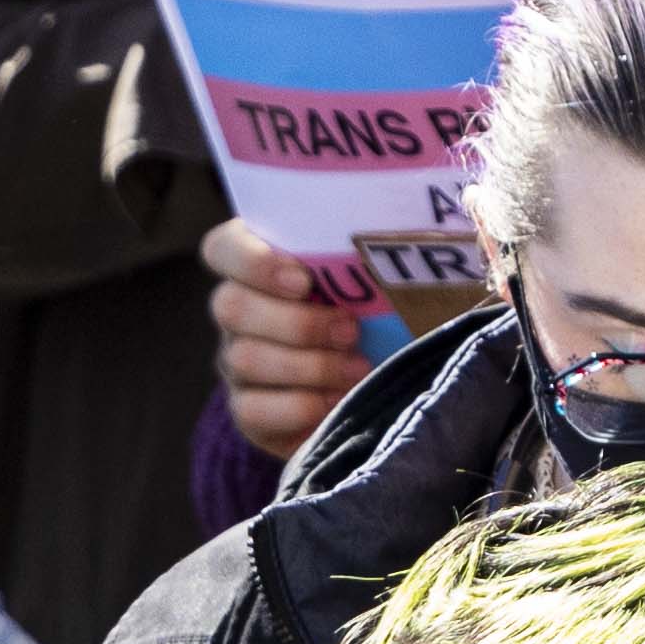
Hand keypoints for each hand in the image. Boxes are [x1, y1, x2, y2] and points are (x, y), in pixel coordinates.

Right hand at [204, 213, 371, 459]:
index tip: (304, 280)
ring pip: (244, 358)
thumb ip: (379, 252)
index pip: (223, 249)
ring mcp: (236, 361)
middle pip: (230, 306)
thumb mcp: (381, 277)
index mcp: (259, 264)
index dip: (252, 262)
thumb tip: (421, 234)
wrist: (383, 382)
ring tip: (359, 369)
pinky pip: (252, 409)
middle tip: (351, 330)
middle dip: (296, 322)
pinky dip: (300, 406)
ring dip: (309, 366)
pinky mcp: (247, 409)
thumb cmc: (384, 312)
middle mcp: (238, 310)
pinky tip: (339, 401)